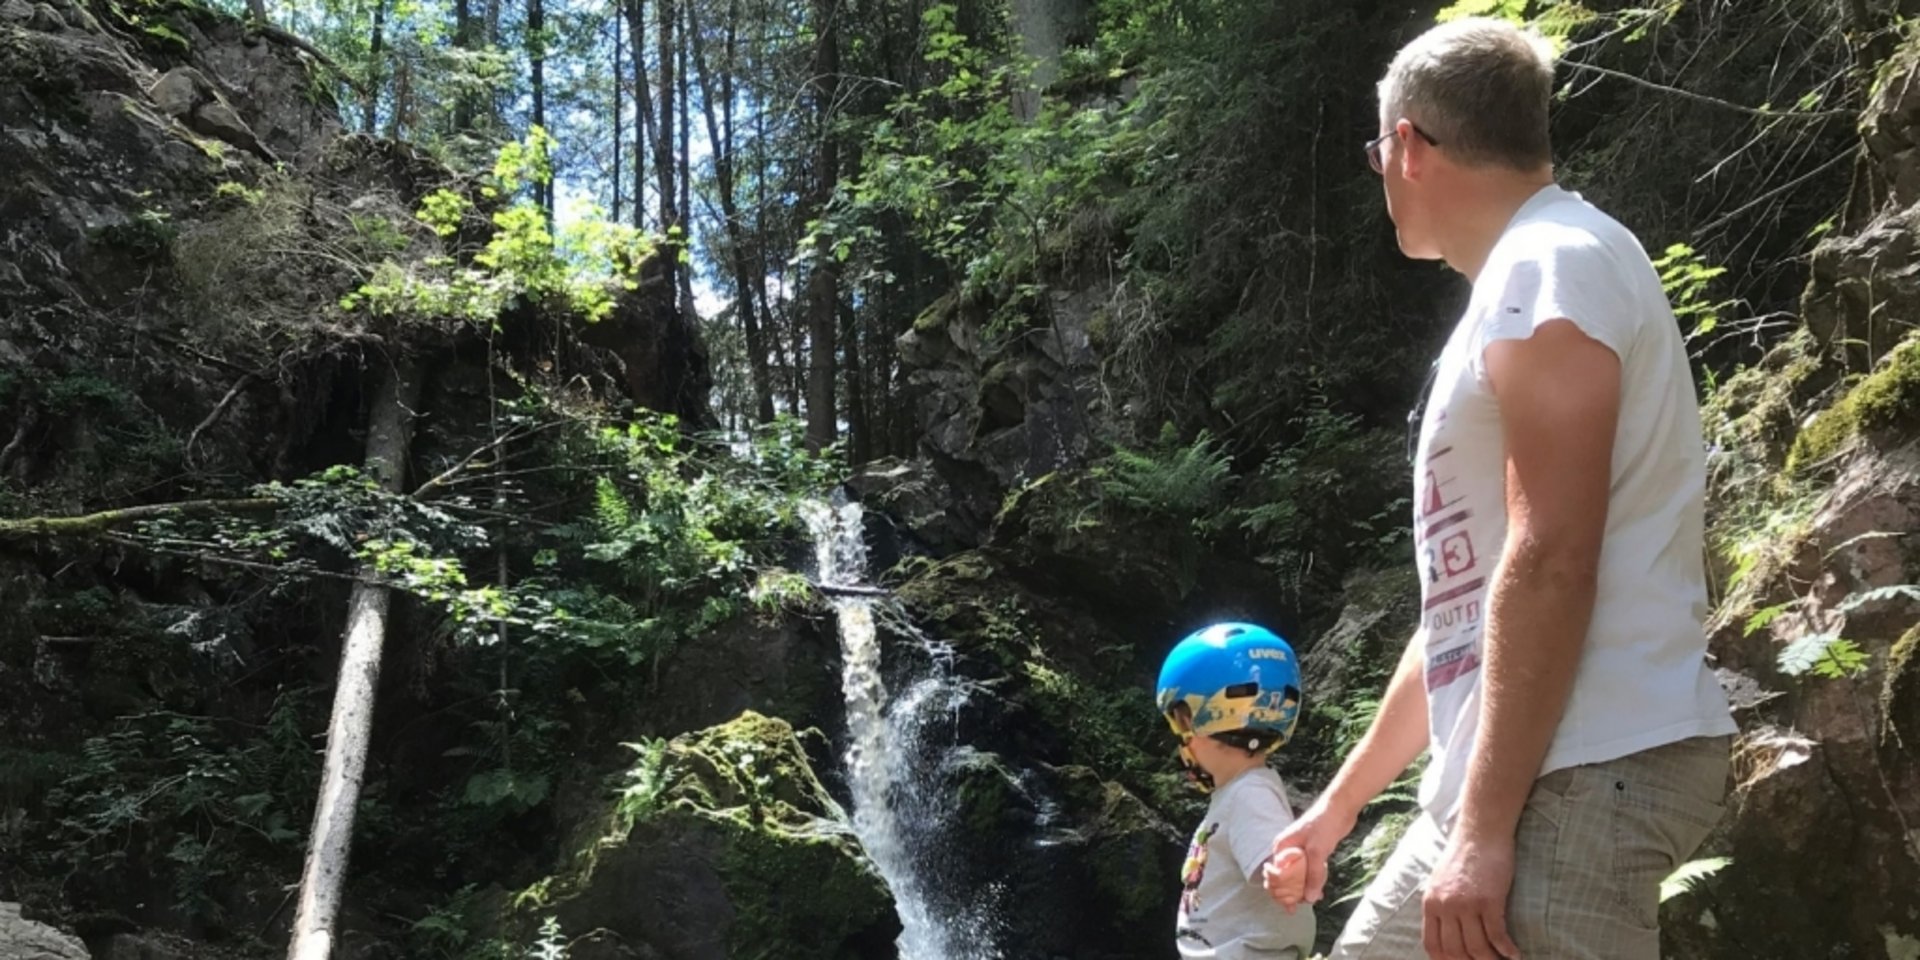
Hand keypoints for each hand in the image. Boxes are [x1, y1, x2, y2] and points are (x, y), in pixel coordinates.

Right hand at [1262, 797, 1357, 910]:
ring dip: (1302, 888)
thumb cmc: (1324, 825)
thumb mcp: (1318, 851)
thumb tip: (1309, 898)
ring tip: (1310, 900)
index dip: (1278, 890)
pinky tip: (1318, 891)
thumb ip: (1313, 875)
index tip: (1287, 904)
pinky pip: (1308, 871)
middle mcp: (1288, 849)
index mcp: (1282, 847)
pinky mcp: (1312, 852)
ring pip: (1297, 874)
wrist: (1340, 808)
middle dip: (1289, 892)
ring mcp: (1300, 851)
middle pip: (1284, 876)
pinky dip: (1311, 881)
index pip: (1274, 873)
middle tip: (1297, 907)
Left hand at [1422, 834, 1521, 959]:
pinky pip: (1497, 935)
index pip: (1432, 945)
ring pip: (1477, 948)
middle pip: (1454, 951)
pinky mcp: (1489, 901)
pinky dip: (1506, 949)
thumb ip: (1439, 905)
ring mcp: (1466, 905)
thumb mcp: (1439, 881)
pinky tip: (1514, 954)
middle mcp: (1445, 907)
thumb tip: (1445, 930)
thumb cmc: (1463, 855)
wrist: (1480, 833)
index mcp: (1430, 903)